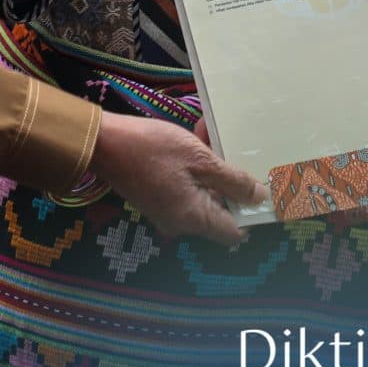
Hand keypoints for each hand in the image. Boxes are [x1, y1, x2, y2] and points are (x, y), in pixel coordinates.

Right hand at [89, 112, 261, 246]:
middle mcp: (181, 222)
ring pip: (204, 193)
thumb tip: (259, 198)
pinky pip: (187, 187)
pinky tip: (197, 136)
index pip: (234, 232)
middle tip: (237, 150)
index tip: (263, 188)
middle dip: (231, 181)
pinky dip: (195, 167)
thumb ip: (232, 181)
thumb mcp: (200, 159)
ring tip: (211, 134)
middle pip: (220, 210)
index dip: (252, 213)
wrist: (104, 143)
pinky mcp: (158, 196)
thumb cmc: (154, 150)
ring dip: (212, 167)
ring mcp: (168, 210)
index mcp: (194, 218)